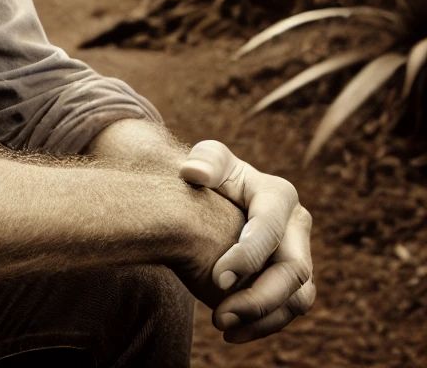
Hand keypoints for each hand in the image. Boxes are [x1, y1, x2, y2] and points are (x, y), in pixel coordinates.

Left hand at [180, 139, 315, 342]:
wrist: (218, 198)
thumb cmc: (212, 175)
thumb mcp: (208, 160)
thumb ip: (205, 160)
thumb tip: (193, 172)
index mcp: (279, 195)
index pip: (270, 229)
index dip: (247, 256)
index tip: (216, 279)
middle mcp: (297, 226)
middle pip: (293, 271)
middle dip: (258, 298)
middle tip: (219, 316)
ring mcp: (300, 255)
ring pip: (297, 299)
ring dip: (262, 319)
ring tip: (222, 326)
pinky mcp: (294, 281)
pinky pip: (289, 311)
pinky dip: (263, 326)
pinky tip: (232, 332)